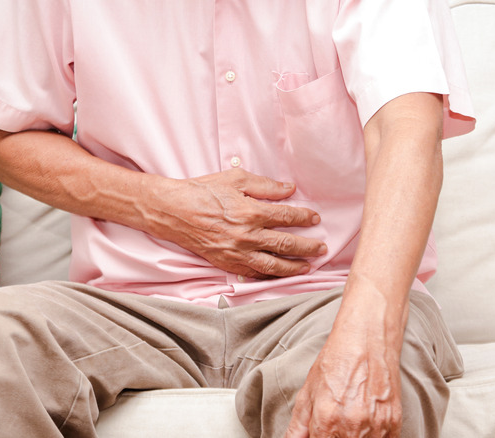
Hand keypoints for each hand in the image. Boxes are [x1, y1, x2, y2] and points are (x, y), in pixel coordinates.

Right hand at [143, 168, 326, 278]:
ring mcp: (237, 253)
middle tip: (321, 248)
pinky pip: (253, 273)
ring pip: (272, 265)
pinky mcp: (226, 263)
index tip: (315, 218)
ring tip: (308, 266)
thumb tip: (289, 189)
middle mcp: (247, 236)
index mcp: (251, 212)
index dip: (304, 217)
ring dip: (293, 267)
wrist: (172, 211)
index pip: (286, 217)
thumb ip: (265, 186)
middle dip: (307, 247)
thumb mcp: (235, 179)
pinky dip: (269, 276)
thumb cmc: (202, 191)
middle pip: (286, 244)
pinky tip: (279, 275)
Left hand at [285, 323, 403, 436]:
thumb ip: (298, 427)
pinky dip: (373, 436)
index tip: (321, 432)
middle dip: (336, 437)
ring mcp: (376, 426)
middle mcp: (353, 427)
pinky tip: (366, 422)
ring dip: (355, 437)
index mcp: (327, 420)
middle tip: (336, 422)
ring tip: (351, 419)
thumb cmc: (336, 362)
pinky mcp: (394, 422)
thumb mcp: (308, 392)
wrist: (367, 339)